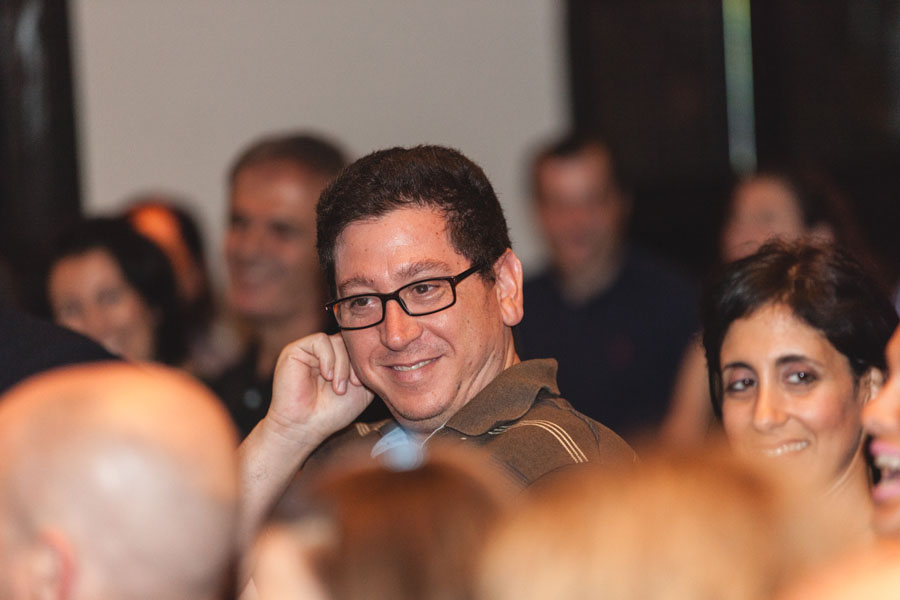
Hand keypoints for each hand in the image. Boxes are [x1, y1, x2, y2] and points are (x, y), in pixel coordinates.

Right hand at [266, 332, 373, 447]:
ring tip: (338, 388)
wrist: (305, 427)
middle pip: (349, 341)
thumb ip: (369, 368)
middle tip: (354, 385)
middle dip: (355, 363)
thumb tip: (379, 350)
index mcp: (339, 359)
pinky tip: (327, 376)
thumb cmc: (332, 413)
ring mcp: (310, 350)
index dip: (364, 361)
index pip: (357, 346)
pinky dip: (328, 358)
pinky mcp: (295, 350)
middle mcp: (325, 352)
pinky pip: (320, 341)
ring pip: (337, 341)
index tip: (363, 384)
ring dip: (342, 365)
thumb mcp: (362, 390)